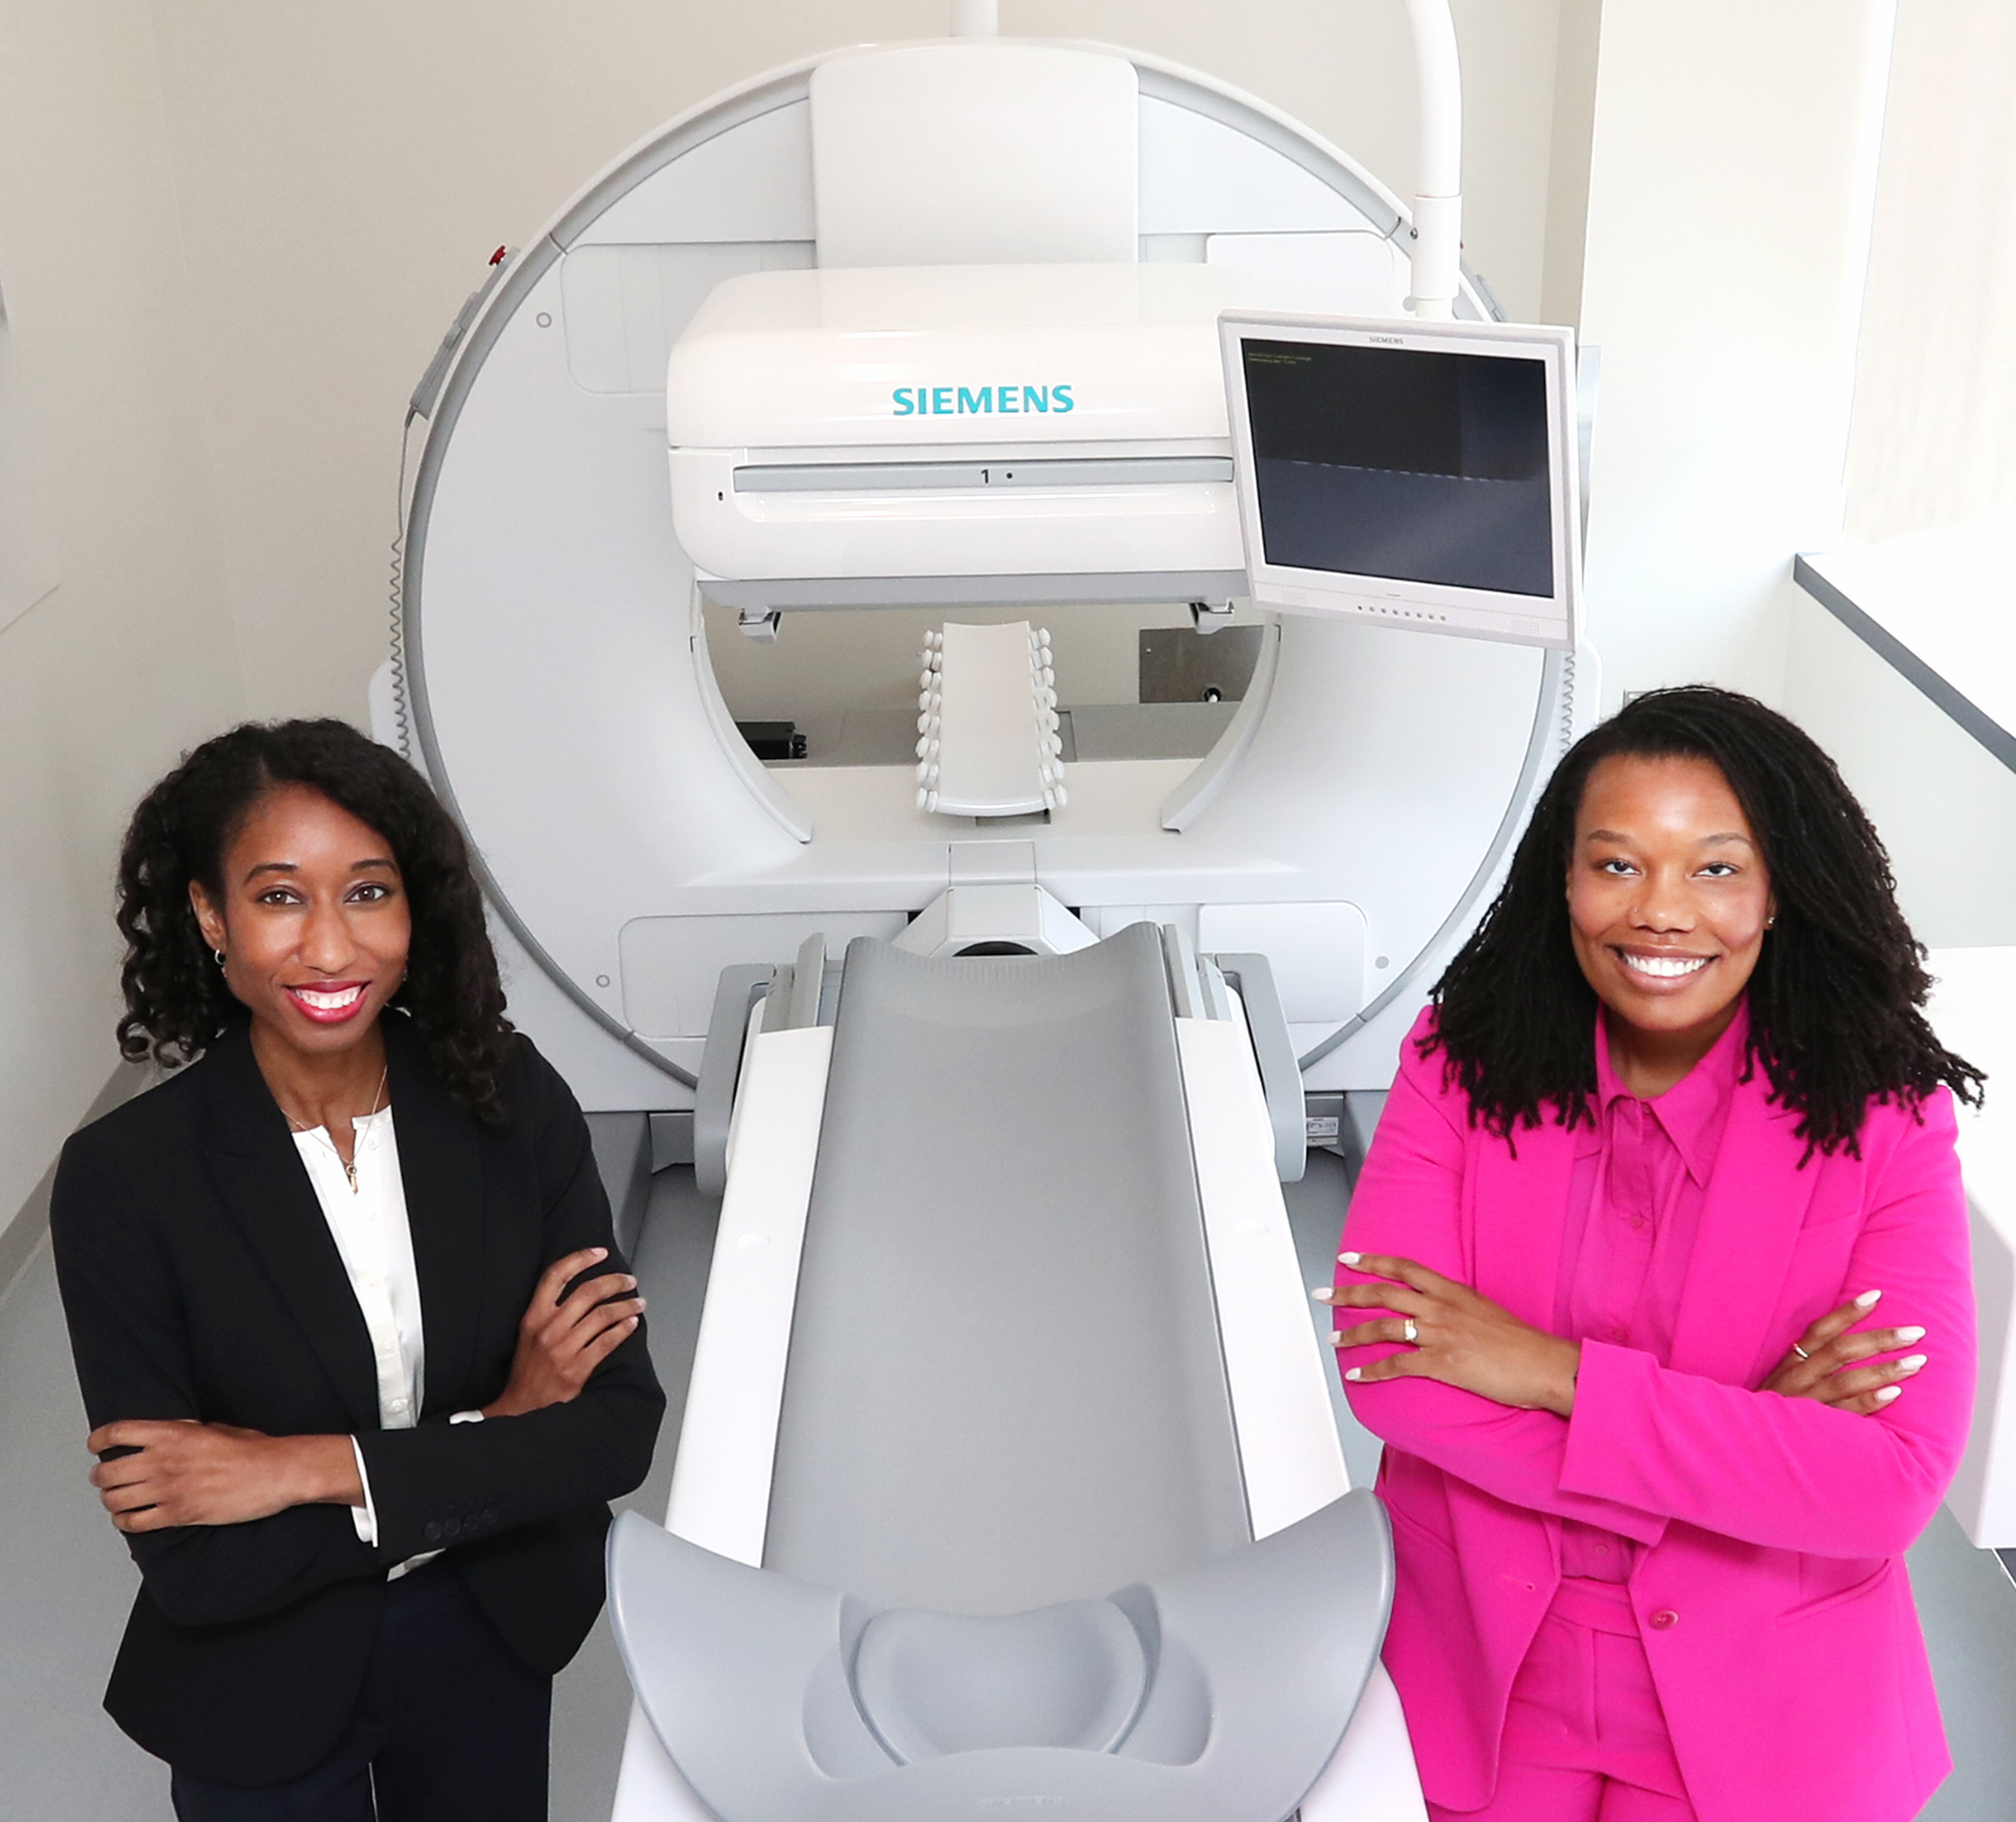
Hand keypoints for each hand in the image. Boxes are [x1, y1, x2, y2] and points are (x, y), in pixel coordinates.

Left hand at [86, 1421, 361, 1531]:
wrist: (274, 1473)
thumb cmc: (252, 1449)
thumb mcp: (214, 1427)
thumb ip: (183, 1432)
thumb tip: (164, 1439)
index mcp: (172, 1433)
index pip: (116, 1433)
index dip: (98, 1440)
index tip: (96, 1445)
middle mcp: (163, 1461)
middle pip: (107, 1472)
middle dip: (100, 1476)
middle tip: (102, 1477)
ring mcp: (168, 1490)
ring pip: (115, 1500)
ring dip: (110, 1500)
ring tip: (115, 1498)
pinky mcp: (177, 1514)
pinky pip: (134, 1523)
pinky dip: (125, 1522)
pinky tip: (129, 1518)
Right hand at [485, 1247, 643, 1418]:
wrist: (522, 1406)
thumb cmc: (528, 1369)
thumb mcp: (528, 1332)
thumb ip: (548, 1310)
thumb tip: (581, 1287)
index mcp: (533, 1317)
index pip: (556, 1276)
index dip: (580, 1259)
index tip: (599, 1252)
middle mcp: (548, 1329)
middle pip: (588, 1292)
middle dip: (614, 1281)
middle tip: (628, 1279)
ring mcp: (564, 1349)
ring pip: (603, 1315)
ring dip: (626, 1305)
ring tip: (638, 1302)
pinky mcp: (578, 1368)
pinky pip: (608, 1341)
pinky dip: (624, 1329)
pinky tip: (632, 1323)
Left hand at [1320, 1251, 1581, 1416]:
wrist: (1545, 1365)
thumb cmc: (1521, 1343)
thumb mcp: (1484, 1309)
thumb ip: (1455, 1305)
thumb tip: (1434, 1308)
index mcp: (1452, 1291)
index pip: (1404, 1267)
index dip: (1373, 1261)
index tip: (1349, 1259)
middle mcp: (1441, 1307)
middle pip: (1384, 1294)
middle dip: (1348, 1294)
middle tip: (1324, 1295)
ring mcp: (1440, 1334)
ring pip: (1384, 1328)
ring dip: (1353, 1335)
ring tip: (1334, 1341)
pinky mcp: (1442, 1363)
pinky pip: (1397, 1365)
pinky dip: (1373, 1370)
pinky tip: (1358, 1374)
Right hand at [1762, 1290, 1925, 1414]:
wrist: (1749, 1442)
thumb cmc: (1775, 1409)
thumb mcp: (1783, 1380)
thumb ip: (1809, 1362)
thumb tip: (1849, 1341)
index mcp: (1790, 1362)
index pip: (1820, 1330)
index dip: (1847, 1312)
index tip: (1877, 1295)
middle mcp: (1799, 1378)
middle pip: (1841, 1351)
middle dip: (1880, 1339)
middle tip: (1915, 1332)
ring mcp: (1807, 1402)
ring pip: (1848, 1380)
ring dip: (1885, 1370)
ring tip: (1917, 1361)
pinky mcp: (1815, 1428)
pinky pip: (1847, 1413)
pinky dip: (1870, 1401)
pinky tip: (1895, 1393)